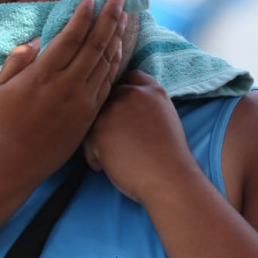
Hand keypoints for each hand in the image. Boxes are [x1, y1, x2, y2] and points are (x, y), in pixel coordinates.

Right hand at [0, 0, 126, 177]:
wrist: (17, 161)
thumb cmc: (4, 121)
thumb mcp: (2, 86)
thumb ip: (19, 58)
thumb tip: (40, 40)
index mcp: (43, 75)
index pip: (70, 37)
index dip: (83, 16)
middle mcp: (67, 85)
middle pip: (94, 45)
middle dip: (108, 19)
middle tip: (118, 0)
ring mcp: (82, 101)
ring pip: (105, 62)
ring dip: (116, 37)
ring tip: (123, 18)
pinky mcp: (90, 114)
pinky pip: (107, 83)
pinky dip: (115, 62)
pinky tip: (118, 48)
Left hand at [82, 71, 198, 202]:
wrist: (168, 178)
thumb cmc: (170, 159)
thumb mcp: (166, 119)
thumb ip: (147, 107)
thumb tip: (128, 112)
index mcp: (153, 90)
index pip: (130, 78)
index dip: (123, 92)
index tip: (122, 110)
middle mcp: (132, 93)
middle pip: (108, 98)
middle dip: (108, 117)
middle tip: (115, 141)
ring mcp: (114, 109)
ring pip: (94, 120)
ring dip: (99, 138)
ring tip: (112, 158)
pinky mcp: (99, 129)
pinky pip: (87, 142)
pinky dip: (94, 157)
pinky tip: (106, 166)